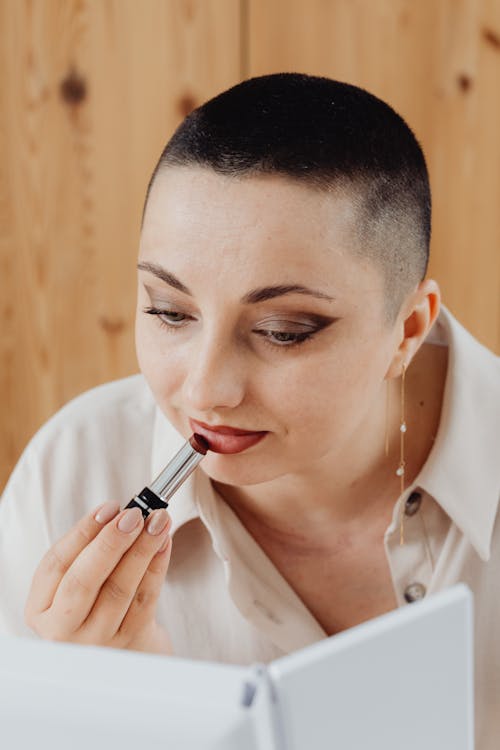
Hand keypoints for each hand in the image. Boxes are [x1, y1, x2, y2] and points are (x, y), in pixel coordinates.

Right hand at [25, 502, 172, 653]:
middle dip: (110, 542)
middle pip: (83, 582)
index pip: (55, 565)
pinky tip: (163, 544)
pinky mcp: (130, 642)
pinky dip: (156, 567)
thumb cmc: (97, 602)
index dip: (82, 532)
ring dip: (141, 549)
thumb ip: (89, 549)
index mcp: (41, 609)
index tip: (109, 508)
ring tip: (157, 522)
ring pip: (118, 590)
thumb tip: (117, 513)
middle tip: (133, 515)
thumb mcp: (80, 579)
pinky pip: (145, 600)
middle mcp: (63, 630)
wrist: (124, 648)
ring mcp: (97, 641)